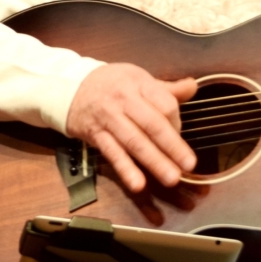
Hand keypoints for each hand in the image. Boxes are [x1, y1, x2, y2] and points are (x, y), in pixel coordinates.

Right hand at [65, 64, 198, 193]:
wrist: (68, 87)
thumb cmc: (109, 84)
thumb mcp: (137, 78)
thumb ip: (165, 88)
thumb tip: (192, 86)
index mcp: (138, 84)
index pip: (165, 104)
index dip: (177, 122)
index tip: (180, 134)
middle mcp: (124, 100)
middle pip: (152, 124)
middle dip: (172, 146)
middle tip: (189, 164)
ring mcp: (109, 118)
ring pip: (135, 141)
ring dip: (154, 161)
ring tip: (171, 177)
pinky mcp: (96, 135)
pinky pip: (113, 153)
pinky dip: (126, 169)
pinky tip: (138, 183)